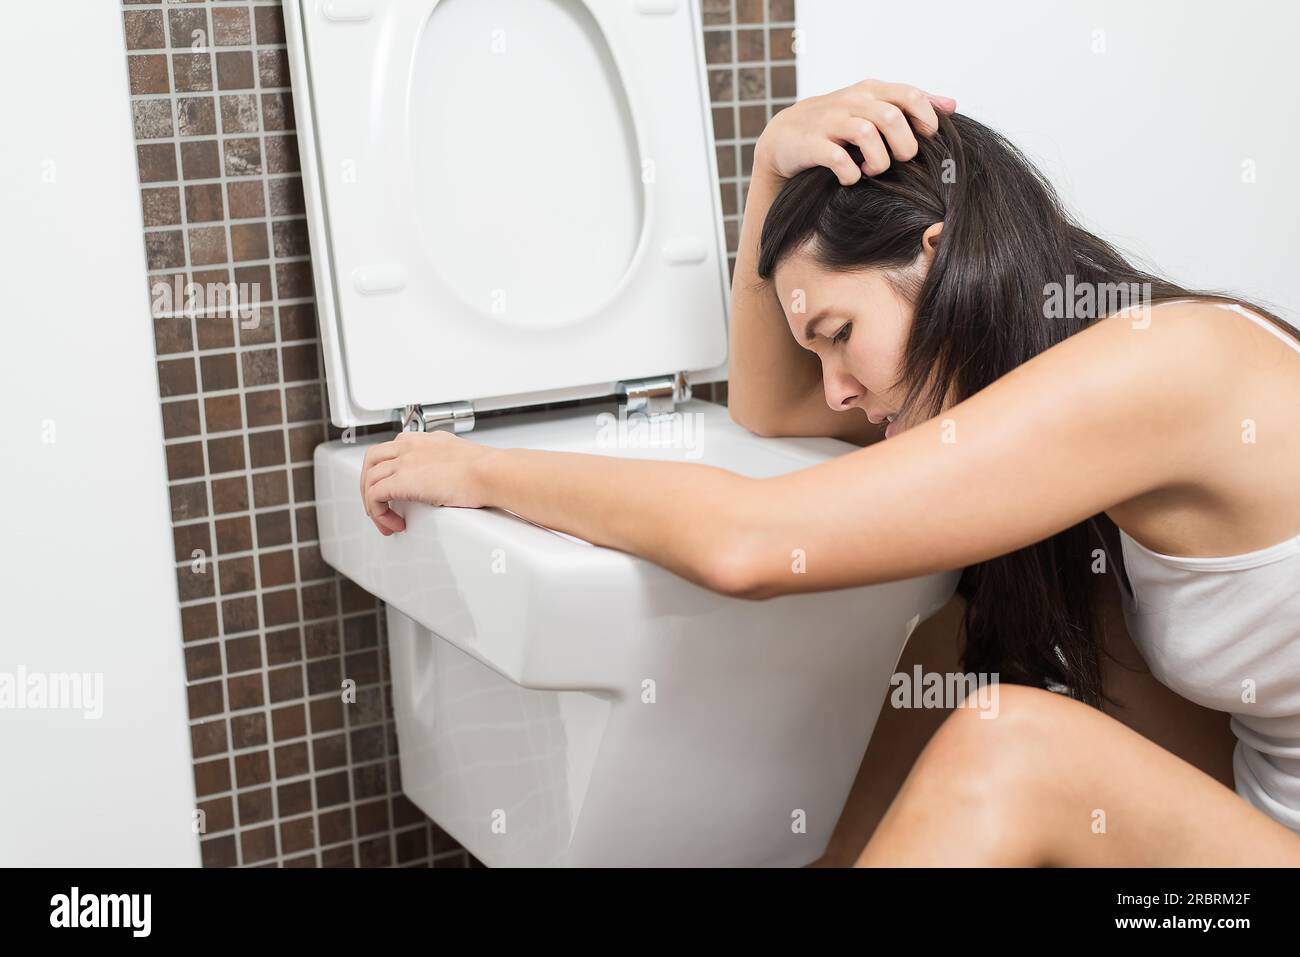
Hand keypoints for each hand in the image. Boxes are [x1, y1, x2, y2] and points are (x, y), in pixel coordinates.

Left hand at [359, 430, 496, 534]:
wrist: (490, 473)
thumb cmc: (486, 470)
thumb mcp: (462, 457)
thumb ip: (448, 462)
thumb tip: (448, 476)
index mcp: (424, 440)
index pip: (392, 448)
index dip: (386, 469)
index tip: (392, 486)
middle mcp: (410, 447)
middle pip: (372, 460)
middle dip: (370, 483)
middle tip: (379, 504)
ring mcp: (403, 462)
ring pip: (369, 479)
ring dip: (372, 503)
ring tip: (385, 520)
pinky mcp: (400, 481)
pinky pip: (374, 497)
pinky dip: (378, 513)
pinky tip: (393, 523)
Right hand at [754, 79, 956, 185]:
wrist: (785, 137)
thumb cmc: (837, 125)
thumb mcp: (874, 108)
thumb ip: (911, 106)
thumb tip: (951, 105)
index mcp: (871, 91)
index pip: (911, 96)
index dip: (926, 121)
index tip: (924, 142)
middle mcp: (852, 102)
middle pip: (892, 118)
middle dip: (903, 147)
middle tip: (898, 161)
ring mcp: (830, 122)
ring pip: (867, 135)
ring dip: (878, 162)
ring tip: (872, 171)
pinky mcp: (811, 144)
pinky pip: (839, 160)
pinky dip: (851, 174)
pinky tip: (851, 178)